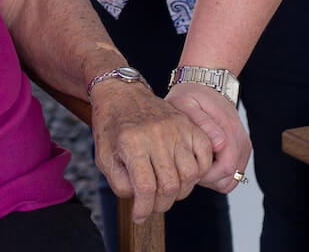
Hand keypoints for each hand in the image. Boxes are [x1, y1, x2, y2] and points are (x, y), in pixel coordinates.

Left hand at [91, 81, 213, 222]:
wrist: (121, 93)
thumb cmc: (111, 125)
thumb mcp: (103, 156)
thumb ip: (119, 182)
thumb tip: (140, 201)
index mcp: (131, 142)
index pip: (145, 187)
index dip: (144, 209)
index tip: (139, 216)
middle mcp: (156, 134)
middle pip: (170, 184)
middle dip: (161, 204)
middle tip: (152, 206)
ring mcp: (175, 128)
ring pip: (189, 174)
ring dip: (180, 191)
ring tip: (166, 191)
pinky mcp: (187, 124)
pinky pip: (204, 155)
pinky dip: (199, 171)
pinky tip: (184, 175)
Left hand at [163, 80, 252, 193]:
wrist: (206, 86)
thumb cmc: (191, 95)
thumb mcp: (187, 104)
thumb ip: (203, 124)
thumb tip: (220, 144)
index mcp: (230, 130)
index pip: (223, 170)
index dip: (203, 175)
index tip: (186, 167)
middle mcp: (241, 141)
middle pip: (228, 179)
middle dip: (206, 179)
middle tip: (187, 165)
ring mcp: (243, 147)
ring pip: (231, 180)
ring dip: (212, 178)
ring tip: (194, 162)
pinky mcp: (241, 151)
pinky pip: (232, 175)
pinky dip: (218, 174)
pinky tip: (203, 161)